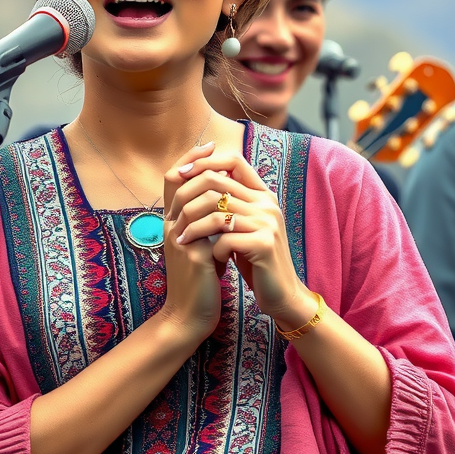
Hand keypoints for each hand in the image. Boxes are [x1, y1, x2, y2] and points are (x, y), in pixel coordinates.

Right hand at [158, 142, 223, 342]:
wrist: (190, 316)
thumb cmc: (200, 282)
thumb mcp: (203, 244)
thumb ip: (207, 222)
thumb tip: (225, 196)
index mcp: (172, 222)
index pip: (173, 179)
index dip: (189, 159)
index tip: (211, 146)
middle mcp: (170, 226)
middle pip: (177, 180)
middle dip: (201, 162)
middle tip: (222, 150)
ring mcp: (179, 239)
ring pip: (191, 197)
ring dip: (214, 182)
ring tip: (234, 173)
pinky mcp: (193, 254)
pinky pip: (207, 222)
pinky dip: (224, 210)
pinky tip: (240, 204)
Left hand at [167, 148, 312, 327]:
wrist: (282, 294)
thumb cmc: (256, 260)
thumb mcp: (245, 226)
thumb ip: (232, 204)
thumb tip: (201, 177)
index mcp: (262, 194)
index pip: (233, 160)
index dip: (204, 162)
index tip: (182, 174)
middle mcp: (267, 203)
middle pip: (217, 182)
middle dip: (188, 199)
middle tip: (173, 216)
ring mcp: (268, 222)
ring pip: (216, 213)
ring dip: (194, 228)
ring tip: (183, 240)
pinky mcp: (264, 244)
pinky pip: (224, 240)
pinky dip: (214, 250)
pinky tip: (214, 259)